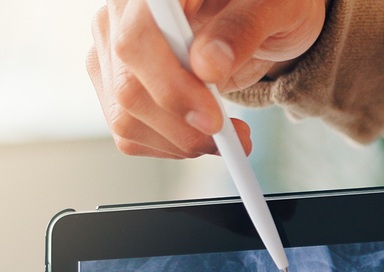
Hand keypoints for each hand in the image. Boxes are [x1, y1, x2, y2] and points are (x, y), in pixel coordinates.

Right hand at [87, 0, 326, 158]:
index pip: (138, 37)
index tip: (212, 119)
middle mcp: (122, 14)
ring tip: (226, 134)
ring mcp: (112, 49)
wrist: (258, 15)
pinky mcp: (114, 81)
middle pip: (128, 86)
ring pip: (124, 116)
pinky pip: (128, 130)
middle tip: (232, 136)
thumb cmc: (265, 4)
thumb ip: (241, 29)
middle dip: (183, 126)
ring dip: (180, 141)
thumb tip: (208, 67)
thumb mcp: (272, 9)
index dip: (170, 85)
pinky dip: (169, 144)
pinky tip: (201, 132)